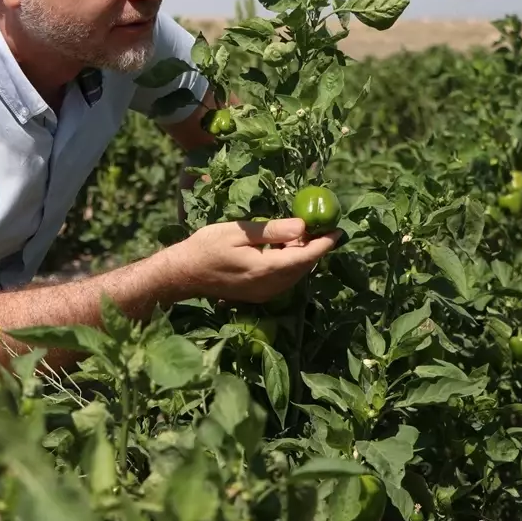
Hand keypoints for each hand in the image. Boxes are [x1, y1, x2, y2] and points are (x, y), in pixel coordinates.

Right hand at [173, 218, 340, 303]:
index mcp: (266, 269)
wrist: (183, 274)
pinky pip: (283, 280)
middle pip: (302, 268)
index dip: (324, 244)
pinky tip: (283, 250)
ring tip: (302, 235)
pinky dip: (289, 265)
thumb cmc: (206, 247)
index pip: (304, 257)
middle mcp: (269, 286)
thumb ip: (271, 230)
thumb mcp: (238, 232)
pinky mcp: (257, 295)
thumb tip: (303, 226)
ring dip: (302, 257)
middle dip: (314, 249)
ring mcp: (263, 293)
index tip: (338, 231)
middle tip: (320, 228)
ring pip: (294, 275)